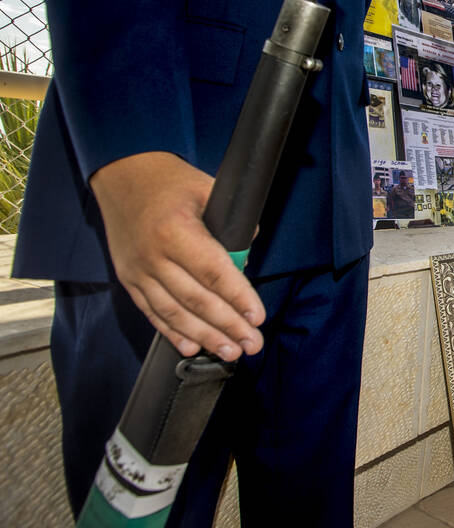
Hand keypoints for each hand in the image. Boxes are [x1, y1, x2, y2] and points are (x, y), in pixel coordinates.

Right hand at [90, 152, 264, 359]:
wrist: (121, 175)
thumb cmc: (169, 181)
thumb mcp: (208, 189)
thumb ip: (233, 223)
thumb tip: (247, 255)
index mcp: (176, 231)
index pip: (214, 272)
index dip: (238, 297)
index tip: (258, 317)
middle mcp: (154, 255)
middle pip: (197, 300)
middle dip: (228, 326)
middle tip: (252, 344)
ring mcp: (138, 270)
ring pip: (175, 312)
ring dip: (205, 336)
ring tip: (230, 352)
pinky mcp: (128, 278)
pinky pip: (152, 311)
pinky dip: (172, 332)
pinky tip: (192, 347)